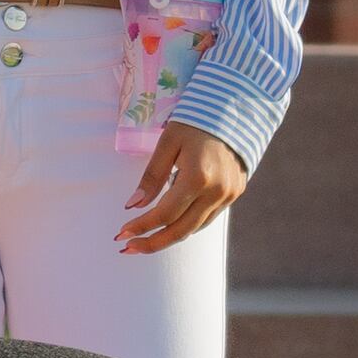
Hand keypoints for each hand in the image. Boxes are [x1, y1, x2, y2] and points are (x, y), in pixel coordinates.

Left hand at [117, 121, 248, 255]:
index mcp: (198, 177)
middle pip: (180, 230)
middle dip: (152, 243)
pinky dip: (187, 223)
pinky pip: (208, 217)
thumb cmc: (195, 121)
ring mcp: (229, 194)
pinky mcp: (236, 193)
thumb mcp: (168, 143)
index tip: (121, 234)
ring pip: (195, 228)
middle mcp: (216, 191)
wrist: (236, 109)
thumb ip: (152, 176)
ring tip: (145, 239)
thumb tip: (133, 205)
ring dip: (169, 236)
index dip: (142, 226)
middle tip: (128, 249)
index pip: (165, 214)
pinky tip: (171, 222)